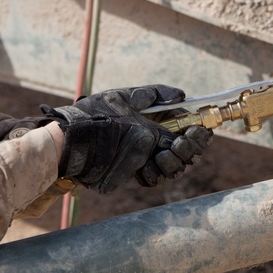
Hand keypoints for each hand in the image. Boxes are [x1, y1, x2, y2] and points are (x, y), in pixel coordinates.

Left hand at [41, 85, 191, 193]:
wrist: (72, 134)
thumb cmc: (95, 113)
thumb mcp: (124, 97)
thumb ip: (152, 94)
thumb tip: (181, 94)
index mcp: (153, 126)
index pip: (185, 134)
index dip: (197, 134)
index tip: (200, 128)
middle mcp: (152, 145)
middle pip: (185, 154)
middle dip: (191, 148)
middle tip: (184, 141)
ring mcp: (143, 160)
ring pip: (173, 168)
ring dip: (177, 161)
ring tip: (167, 152)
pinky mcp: (132, 172)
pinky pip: (154, 179)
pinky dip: (158, 172)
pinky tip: (153, 163)